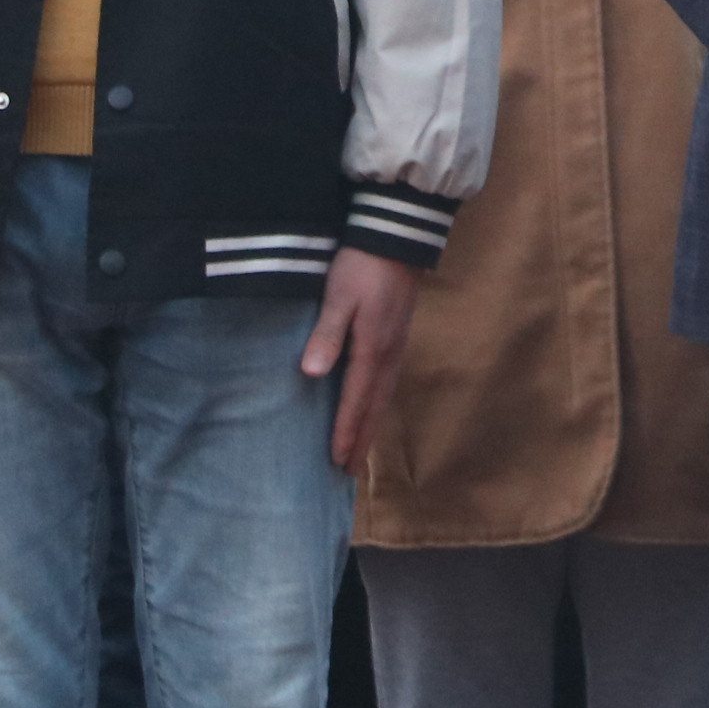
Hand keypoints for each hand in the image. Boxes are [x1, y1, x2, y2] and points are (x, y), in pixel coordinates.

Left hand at [302, 248, 423, 470]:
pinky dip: (378, 404)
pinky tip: (372, 407)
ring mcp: (396, 345)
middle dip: (361, 438)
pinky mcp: (397, 336)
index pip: (355, 399)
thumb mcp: (340, 295)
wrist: (397, 236)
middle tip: (349, 471)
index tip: (336, 462)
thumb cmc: (362, 265)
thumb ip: (327, 334)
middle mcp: (388, 353)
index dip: (345, 431)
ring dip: (371, 425)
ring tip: (361, 450)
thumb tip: (311, 373)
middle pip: (374, 406)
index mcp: (372, 348)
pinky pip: (387, 381)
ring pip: (383, 396)